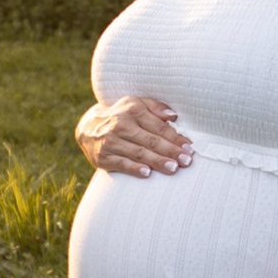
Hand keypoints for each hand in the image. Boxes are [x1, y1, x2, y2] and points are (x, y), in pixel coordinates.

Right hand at [76, 96, 193, 177]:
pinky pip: (122, 164)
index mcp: (133, 110)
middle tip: (187, 160)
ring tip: (173, 168)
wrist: (88, 128)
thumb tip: (174, 116)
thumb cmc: (121, 116)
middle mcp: (122, 125)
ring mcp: (112, 141)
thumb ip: (156, 107)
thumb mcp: (136, 104)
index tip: (189, 147)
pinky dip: (134, 168)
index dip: (176, 138)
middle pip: (151, 141)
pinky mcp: (104, 157)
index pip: (159, 126)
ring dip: (157, 161)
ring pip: (139, 153)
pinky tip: (148, 173)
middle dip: (171, 151)